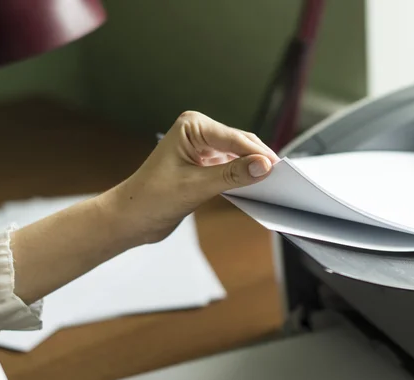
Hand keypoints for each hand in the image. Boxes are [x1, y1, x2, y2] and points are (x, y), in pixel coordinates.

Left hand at [101, 111, 279, 243]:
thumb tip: (263, 166)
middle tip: (282, 176)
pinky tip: (255, 185)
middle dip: (258, 158)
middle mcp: (198, 132)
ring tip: (274, 181)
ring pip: (238, 155)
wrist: (131, 218)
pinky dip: (243, 176)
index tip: (276, 168)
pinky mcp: (205, 165)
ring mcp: (202, 148)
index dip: (256, 153)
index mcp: (191, 126)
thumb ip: (231, 175)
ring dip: (252, 167)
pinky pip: (232, 167)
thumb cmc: (151, 198)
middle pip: (240, 143)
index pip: (233, 138)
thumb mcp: (195, 186)